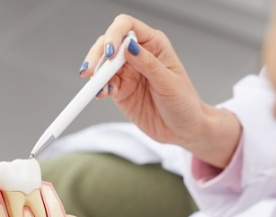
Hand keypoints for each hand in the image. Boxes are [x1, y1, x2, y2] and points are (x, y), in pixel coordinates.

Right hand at [82, 14, 240, 166]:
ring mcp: (128, 74)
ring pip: (103, 65)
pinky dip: (99, 88)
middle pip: (109, 44)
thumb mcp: (168, 83)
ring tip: (96, 87)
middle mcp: (138, 56)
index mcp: (153, 45)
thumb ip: (148, 64)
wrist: (182, 130)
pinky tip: (101, 94)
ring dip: (96, 75)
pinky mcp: (121, 92)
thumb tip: (129, 46)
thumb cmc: (183, 103)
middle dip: (98, 55)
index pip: (127, 27)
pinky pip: (104, 85)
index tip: (110, 52)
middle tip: (91, 72)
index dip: (114, 35)